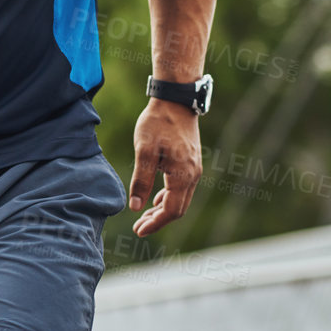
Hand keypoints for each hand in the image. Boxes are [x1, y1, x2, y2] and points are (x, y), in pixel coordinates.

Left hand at [128, 99, 201, 235]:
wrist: (175, 100)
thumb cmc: (158, 123)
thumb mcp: (144, 151)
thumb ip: (141, 180)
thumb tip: (135, 207)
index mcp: (182, 175)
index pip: (171, 210)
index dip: (155, 223)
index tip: (138, 231)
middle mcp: (193, 175)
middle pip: (177, 209)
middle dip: (158, 220)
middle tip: (138, 227)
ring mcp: (194, 169)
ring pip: (180, 199)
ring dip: (162, 210)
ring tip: (143, 216)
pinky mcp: (191, 162)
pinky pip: (182, 188)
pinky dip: (168, 197)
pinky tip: (155, 199)